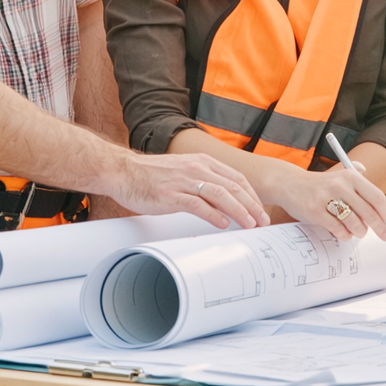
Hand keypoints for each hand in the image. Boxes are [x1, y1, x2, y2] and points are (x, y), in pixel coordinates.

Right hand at [111, 152, 267, 228]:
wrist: (122, 171)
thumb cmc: (150, 174)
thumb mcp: (182, 169)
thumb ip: (202, 179)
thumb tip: (220, 197)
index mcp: (202, 161)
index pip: (236, 177)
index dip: (252, 194)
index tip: (261, 209)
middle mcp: (196, 168)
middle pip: (233, 186)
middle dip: (252, 205)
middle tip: (263, 221)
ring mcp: (184, 181)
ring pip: (220, 194)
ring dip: (239, 210)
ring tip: (250, 224)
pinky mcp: (171, 194)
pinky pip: (197, 204)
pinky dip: (214, 214)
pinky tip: (223, 224)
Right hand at [265, 163, 385, 241]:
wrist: (290, 184)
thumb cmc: (321, 186)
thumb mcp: (341, 177)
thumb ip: (362, 187)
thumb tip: (383, 210)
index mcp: (351, 176)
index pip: (377, 196)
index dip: (385, 213)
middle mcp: (340, 185)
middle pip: (368, 212)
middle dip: (379, 227)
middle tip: (383, 235)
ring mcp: (326, 198)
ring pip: (354, 222)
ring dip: (359, 231)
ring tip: (358, 232)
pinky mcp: (315, 211)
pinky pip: (337, 229)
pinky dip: (344, 234)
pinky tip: (344, 233)